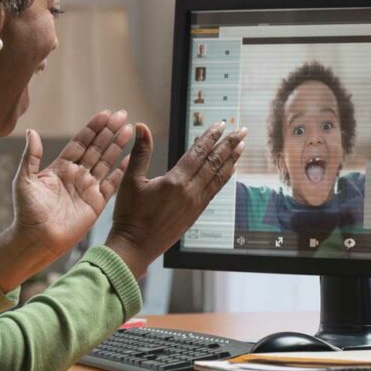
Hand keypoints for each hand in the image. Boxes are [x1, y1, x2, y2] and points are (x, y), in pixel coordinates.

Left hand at [0, 111, 132, 290]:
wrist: (36, 239)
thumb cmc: (26, 211)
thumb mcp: (24, 180)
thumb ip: (31, 156)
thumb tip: (31, 131)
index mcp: (61, 167)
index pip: (80, 143)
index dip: (93, 128)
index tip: (105, 114)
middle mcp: (76, 175)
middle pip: (97, 148)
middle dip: (109, 131)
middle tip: (122, 114)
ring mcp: (88, 188)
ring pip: (106, 161)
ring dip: (118, 145)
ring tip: (130, 129)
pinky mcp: (96, 203)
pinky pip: (112, 183)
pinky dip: (122, 171)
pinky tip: (131, 157)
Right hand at [106, 121, 246, 277]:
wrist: (135, 246)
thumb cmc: (129, 216)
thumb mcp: (131, 180)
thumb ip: (141, 152)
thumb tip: (142, 126)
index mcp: (174, 181)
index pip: (198, 153)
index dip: (210, 137)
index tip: (222, 124)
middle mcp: (189, 192)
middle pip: (214, 163)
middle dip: (229, 145)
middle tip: (241, 131)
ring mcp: (195, 204)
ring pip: (218, 177)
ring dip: (231, 160)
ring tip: (241, 147)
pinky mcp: (195, 214)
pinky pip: (214, 191)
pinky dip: (223, 178)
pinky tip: (229, 171)